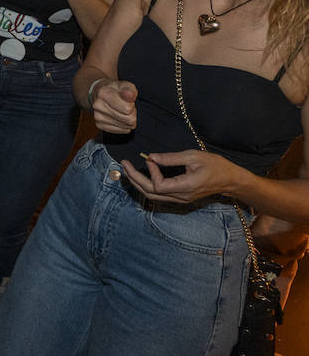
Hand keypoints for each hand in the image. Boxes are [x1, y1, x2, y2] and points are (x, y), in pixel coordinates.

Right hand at [89, 78, 137, 132]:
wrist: (100, 94)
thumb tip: (130, 96)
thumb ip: (129, 89)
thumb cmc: (115, 90)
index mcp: (103, 93)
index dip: (132, 106)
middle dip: (132, 114)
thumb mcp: (124, 85)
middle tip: (127, 107)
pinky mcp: (99, 125)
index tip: (128, 101)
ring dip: (128, 120)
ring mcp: (97, 116)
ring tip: (122, 112)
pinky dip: (123, 126)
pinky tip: (119, 118)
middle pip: (128, 119)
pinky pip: (120, 131)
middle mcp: (97, 105)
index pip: (127, 109)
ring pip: (125, 126)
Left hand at [120, 150, 240, 204]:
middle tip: (124, 165)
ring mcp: (181, 199)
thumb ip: (171, 158)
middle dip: (135, 179)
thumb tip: (151, 157)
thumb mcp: (193, 156)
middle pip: (151, 193)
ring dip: (138, 184)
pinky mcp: (181, 198)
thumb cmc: (215, 165)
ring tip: (128, 171)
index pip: (158, 186)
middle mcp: (181, 197)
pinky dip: (147, 186)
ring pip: (153, 196)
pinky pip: (160, 195)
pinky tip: (141, 176)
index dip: (151, 173)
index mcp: (185, 186)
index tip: (151, 159)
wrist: (230, 180)